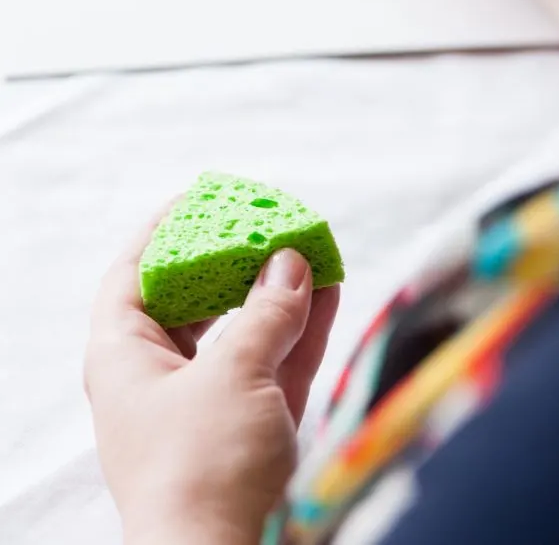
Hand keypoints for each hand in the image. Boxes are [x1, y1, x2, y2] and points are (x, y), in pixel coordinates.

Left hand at [84, 227, 339, 544]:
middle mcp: (160, 374)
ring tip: (310, 247)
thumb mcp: (233, 374)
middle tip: (266, 221)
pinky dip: (300, 328)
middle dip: (234, 258)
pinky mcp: (249, 424)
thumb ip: (266, 312)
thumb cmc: (201, 466)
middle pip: (194, 297)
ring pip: (243, 327)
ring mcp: (207, 400)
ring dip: (278, 290)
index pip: (134, 273)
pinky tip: (328, 289)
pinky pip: (274, 360)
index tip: (199, 198)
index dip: (164, 230)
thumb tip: (290, 261)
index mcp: (124, 355)